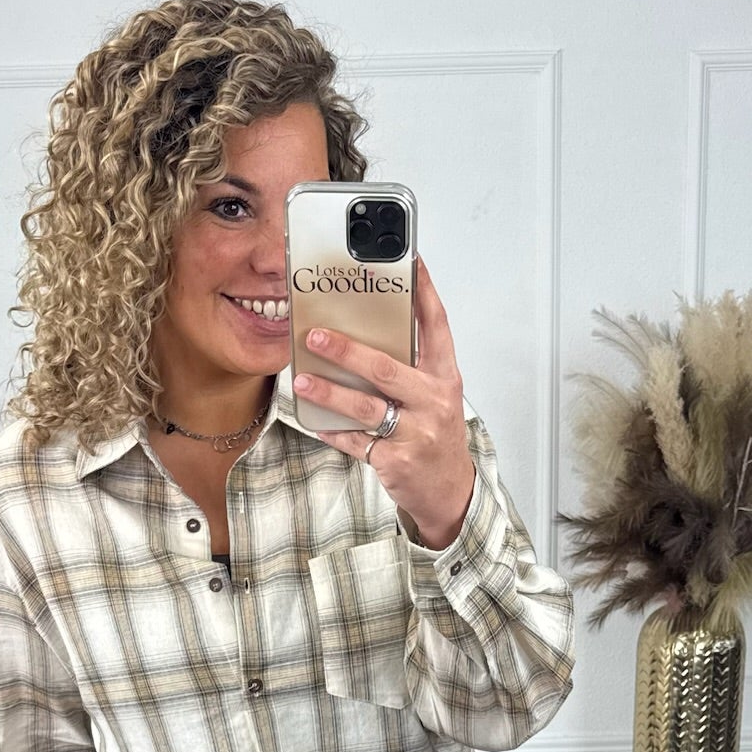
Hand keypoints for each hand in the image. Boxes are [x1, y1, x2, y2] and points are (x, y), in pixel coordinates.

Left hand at [293, 255, 476, 549]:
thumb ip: (410, 365)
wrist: (449, 491)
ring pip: (366, 407)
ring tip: (302, 380)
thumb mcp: (434, 395)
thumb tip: (365, 332)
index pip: (436, 325)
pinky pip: (356, 442)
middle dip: (347, 351)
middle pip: (386, 369)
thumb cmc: (435, 435)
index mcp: (444, 377)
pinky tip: (314, 420)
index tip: (407, 260)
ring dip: (330, 392)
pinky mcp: (396, 461)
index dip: (423, 291)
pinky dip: (333, 431)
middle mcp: (433, 401)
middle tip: (314, 335)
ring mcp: (416, 433)